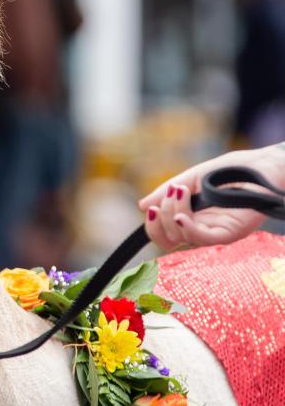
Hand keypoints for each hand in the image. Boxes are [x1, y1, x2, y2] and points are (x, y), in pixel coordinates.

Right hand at [138, 145, 284, 249]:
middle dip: (159, 217)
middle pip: (167, 239)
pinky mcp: (230, 232)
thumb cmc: (232, 170)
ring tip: (179, 191)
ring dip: (171, 214)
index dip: (152, 226)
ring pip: (181, 237)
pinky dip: (187, 229)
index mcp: (192, 219)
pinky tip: (180, 216)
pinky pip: (203, 238)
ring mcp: (215, 232)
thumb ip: (166, 192)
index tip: (150, 207)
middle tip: (170, 192)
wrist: (262, 165)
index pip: (164, 235)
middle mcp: (202, 229)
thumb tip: (142, 206)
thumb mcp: (191, 178)